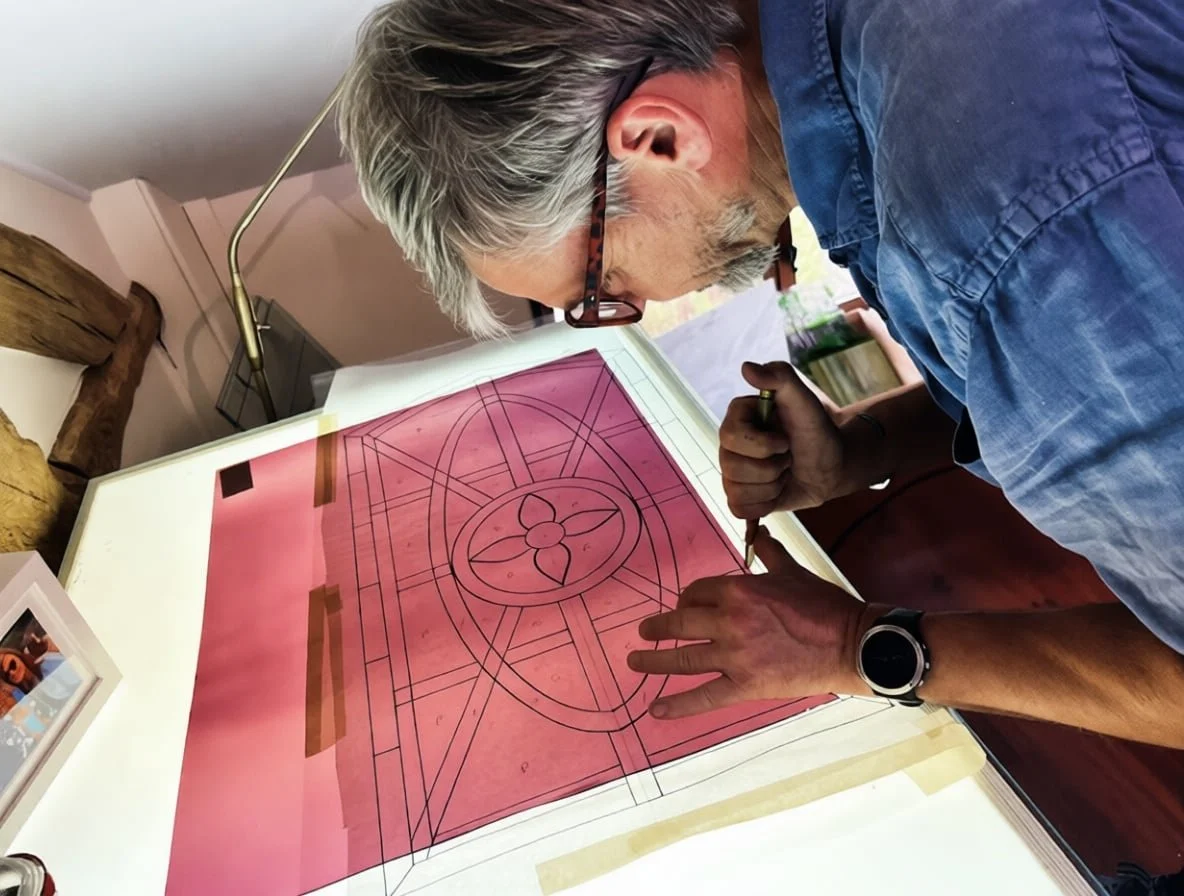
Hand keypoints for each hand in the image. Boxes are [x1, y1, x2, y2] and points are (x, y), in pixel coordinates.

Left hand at [626, 529, 873, 718]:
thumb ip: (770, 552)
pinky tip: (655, 709)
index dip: (686, 598)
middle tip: (643, 632)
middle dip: (658, 627)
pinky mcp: (746, 686)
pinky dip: (677, 705)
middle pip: (681, 622)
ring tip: (634, 661)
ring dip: (653, 660)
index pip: (696, 592)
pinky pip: (704, 696)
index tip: (683, 606)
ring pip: (683, 657)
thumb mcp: (793, 571)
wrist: (851, 643)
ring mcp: (735, 656)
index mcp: (738, 590)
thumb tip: (761, 533)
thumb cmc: (823, 605)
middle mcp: (730, 621)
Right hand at [719, 361, 846, 515]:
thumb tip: (747, 367)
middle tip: (788, 457)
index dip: (763, 445)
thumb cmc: (819, 431)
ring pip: (737, 491)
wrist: (832, 465)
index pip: (731, 436)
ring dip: (771, 486)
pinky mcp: (740, 495)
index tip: (786, 440)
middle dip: (771, 468)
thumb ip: (781, 377)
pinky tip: (778, 489)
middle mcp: (729, 444)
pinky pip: (739, 509)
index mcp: (737, 417)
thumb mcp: (805, 401)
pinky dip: (765, 504)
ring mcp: (732, 471)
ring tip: (785, 472)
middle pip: (732, 468)